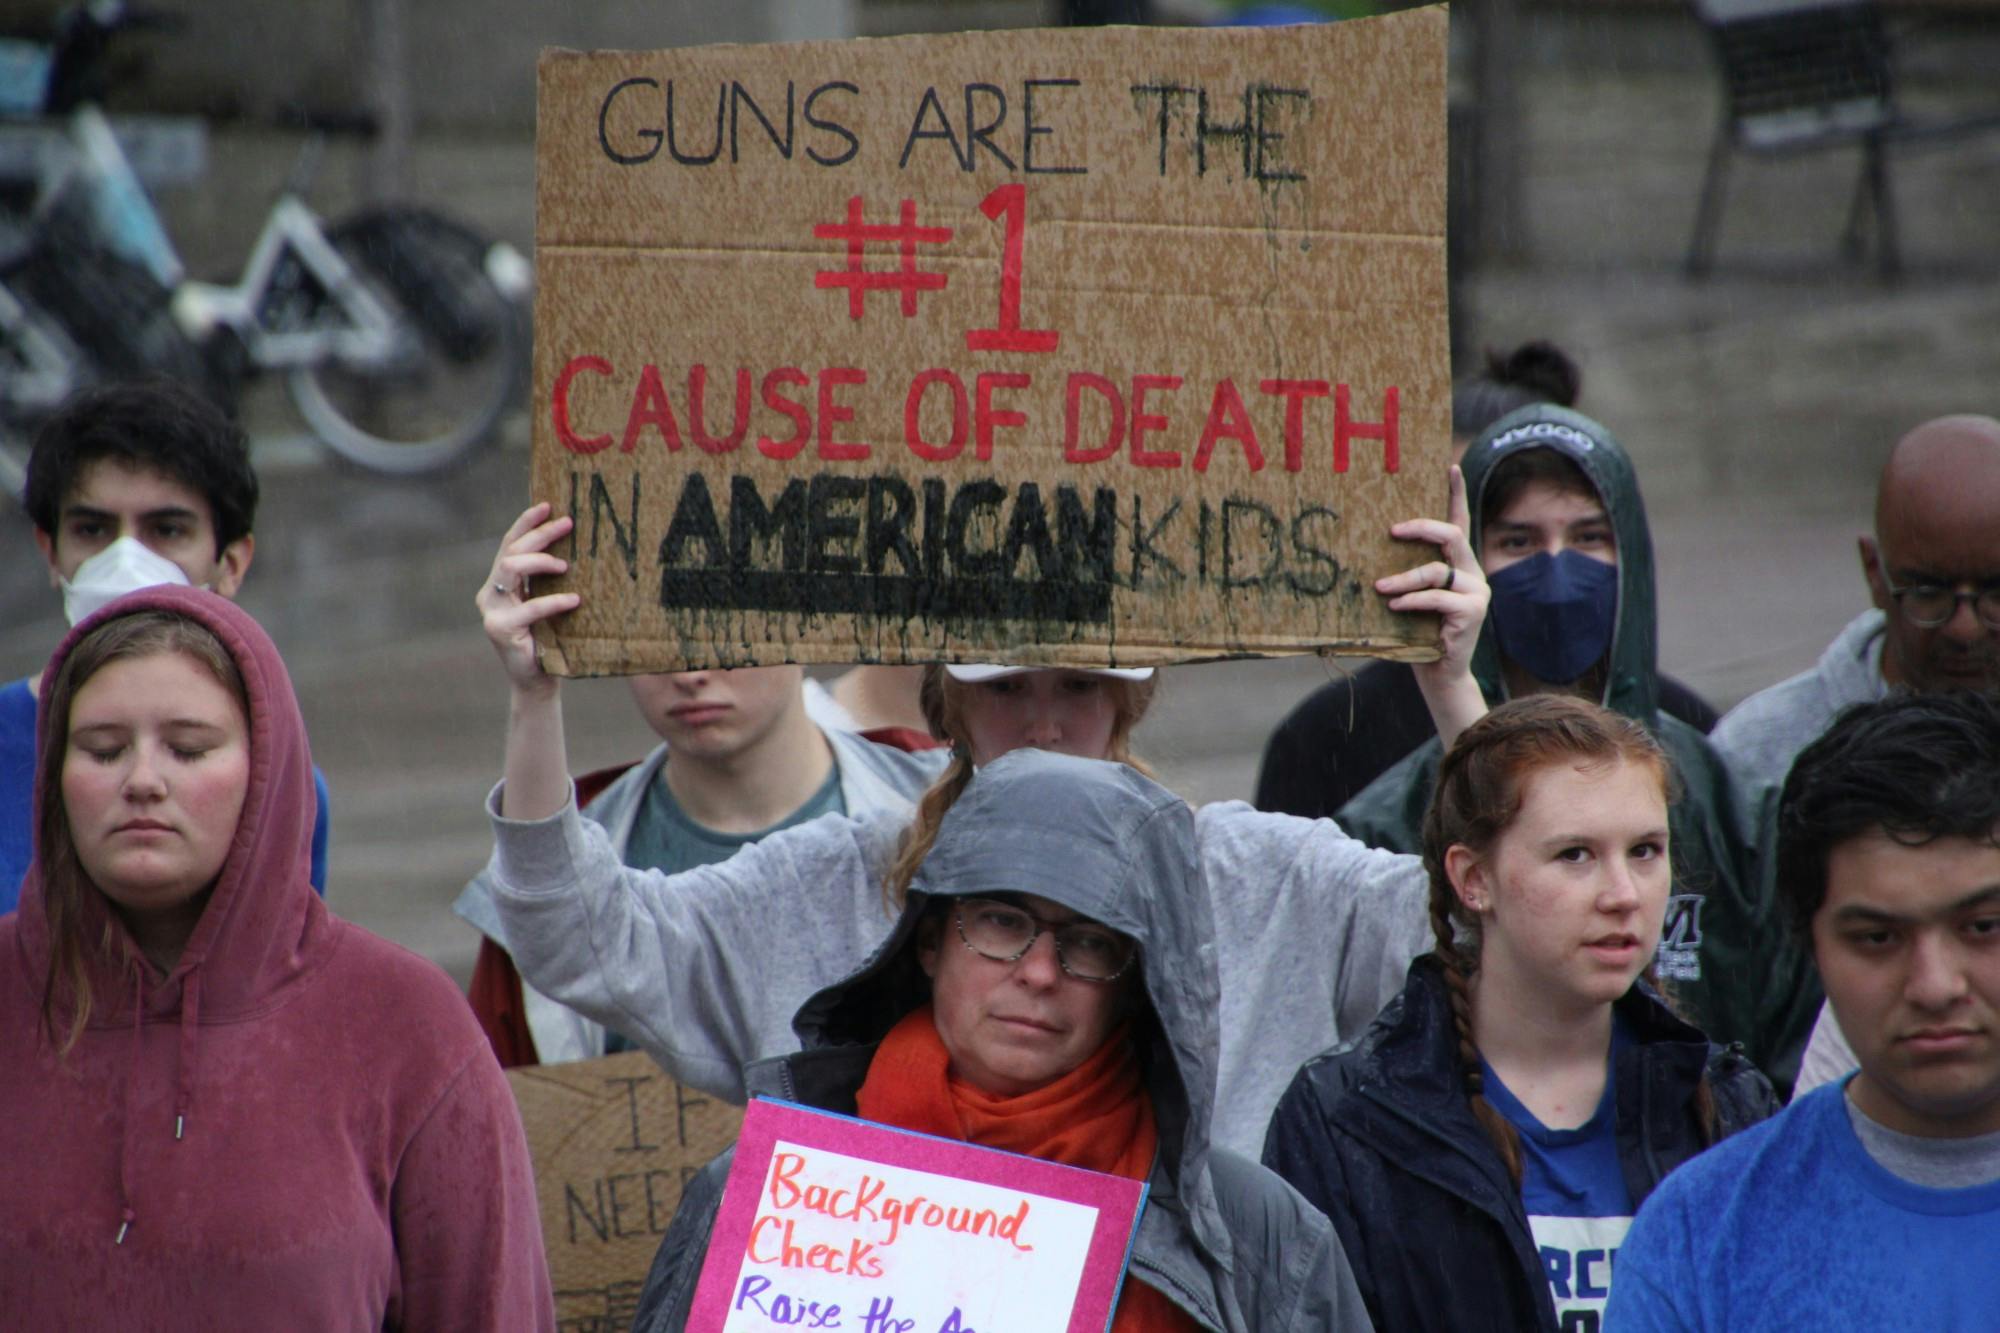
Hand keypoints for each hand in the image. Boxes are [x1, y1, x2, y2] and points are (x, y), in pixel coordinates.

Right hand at [479, 503, 580, 696]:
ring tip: (567, 566)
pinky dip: (553, 601)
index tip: (548, 505)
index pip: (509, 544)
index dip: (526, 522)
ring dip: (541, 561)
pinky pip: (529, 608)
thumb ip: (548, 580)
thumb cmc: (548, 639)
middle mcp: (490, 593)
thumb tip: (576, 546)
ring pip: (511, 568)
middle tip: (568, 525)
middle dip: (540, 534)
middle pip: (512, 550)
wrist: (537, 680)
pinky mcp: (500, 630)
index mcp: (499, 583)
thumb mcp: (547, 603)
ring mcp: (492, 611)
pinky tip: (574, 600)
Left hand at [1378, 465, 1489, 747]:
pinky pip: (1436, 598)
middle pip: (1450, 535)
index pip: (1459, 521)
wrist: (1438, 672)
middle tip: (1392, 530)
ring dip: (1403, 578)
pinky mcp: (1472, 612)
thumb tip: (1367, 549)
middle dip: (1421, 528)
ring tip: (1378, 587)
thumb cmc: (1417, 632)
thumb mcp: (1410, 598)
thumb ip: (1404, 574)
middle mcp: (1471, 573)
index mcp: (1457, 564)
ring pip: (1436, 571)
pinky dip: (1411, 601)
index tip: (1448, 465)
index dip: (1455, 493)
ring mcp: (1475, 592)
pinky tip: (1394, 606)